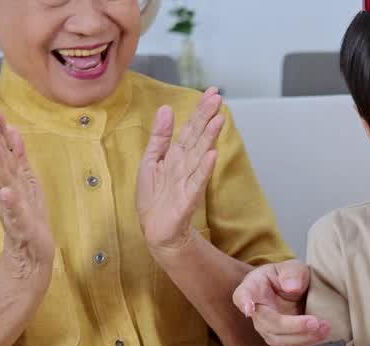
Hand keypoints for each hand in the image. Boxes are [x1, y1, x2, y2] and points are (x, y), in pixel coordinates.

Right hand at [0, 109, 54, 277]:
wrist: (30, 254)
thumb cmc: (26, 215)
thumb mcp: (25, 181)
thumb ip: (18, 156)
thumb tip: (12, 129)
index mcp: (11, 178)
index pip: (4, 149)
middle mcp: (7, 189)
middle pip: (0, 161)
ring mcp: (12, 207)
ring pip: (4, 182)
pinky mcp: (20, 226)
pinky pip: (14, 212)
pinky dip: (10, 202)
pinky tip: (5, 192)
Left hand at [138, 88, 225, 259]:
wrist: (155, 230)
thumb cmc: (154, 198)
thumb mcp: (150, 161)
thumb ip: (160, 136)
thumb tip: (166, 108)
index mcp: (176, 154)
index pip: (191, 127)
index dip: (200, 109)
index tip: (212, 92)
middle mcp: (185, 165)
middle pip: (197, 136)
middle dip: (207, 116)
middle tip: (219, 97)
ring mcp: (188, 181)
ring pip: (199, 154)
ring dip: (209, 137)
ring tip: (218, 119)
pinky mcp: (187, 199)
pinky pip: (196, 181)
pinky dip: (204, 169)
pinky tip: (212, 155)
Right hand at [232, 260, 330, 345]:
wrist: (295, 290)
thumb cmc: (288, 276)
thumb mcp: (292, 267)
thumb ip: (292, 274)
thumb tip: (292, 288)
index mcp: (252, 289)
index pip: (242, 296)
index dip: (245, 303)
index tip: (250, 309)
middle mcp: (257, 312)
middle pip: (268, 324)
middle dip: (292, 326)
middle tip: (315, 322)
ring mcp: (267, 328)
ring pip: (280, 340)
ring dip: (303, 338)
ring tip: (325, 328)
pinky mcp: (281, 338)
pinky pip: (291, 345)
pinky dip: (308, 343)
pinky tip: (323, 335)